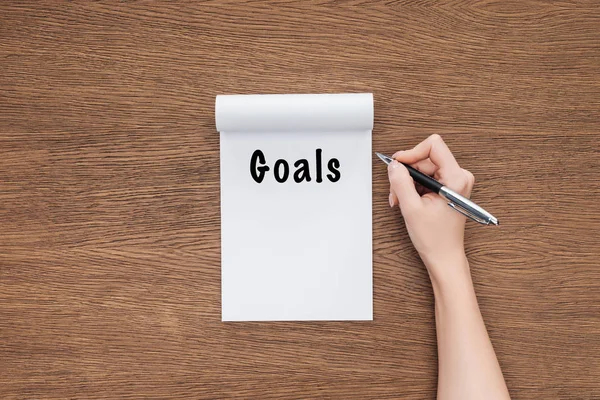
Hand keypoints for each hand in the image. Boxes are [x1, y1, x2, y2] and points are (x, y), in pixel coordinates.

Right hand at [388, 134, 474, 284]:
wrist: (444, 256)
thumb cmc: (435, 238)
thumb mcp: (411, 208)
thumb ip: (400, 182)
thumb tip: (394, 165)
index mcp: (456, 178)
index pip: (433, 145)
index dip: (412, 152)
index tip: (398, 164)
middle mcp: (459, 177)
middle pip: (425, 158)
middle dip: (407, 174)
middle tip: (397, 192)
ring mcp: (455, 182)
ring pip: (423, 168)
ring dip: (408, 183)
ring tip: (402, 201)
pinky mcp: (449, 188)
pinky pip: (427, 178)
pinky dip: (414, 188)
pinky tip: (409, 201)